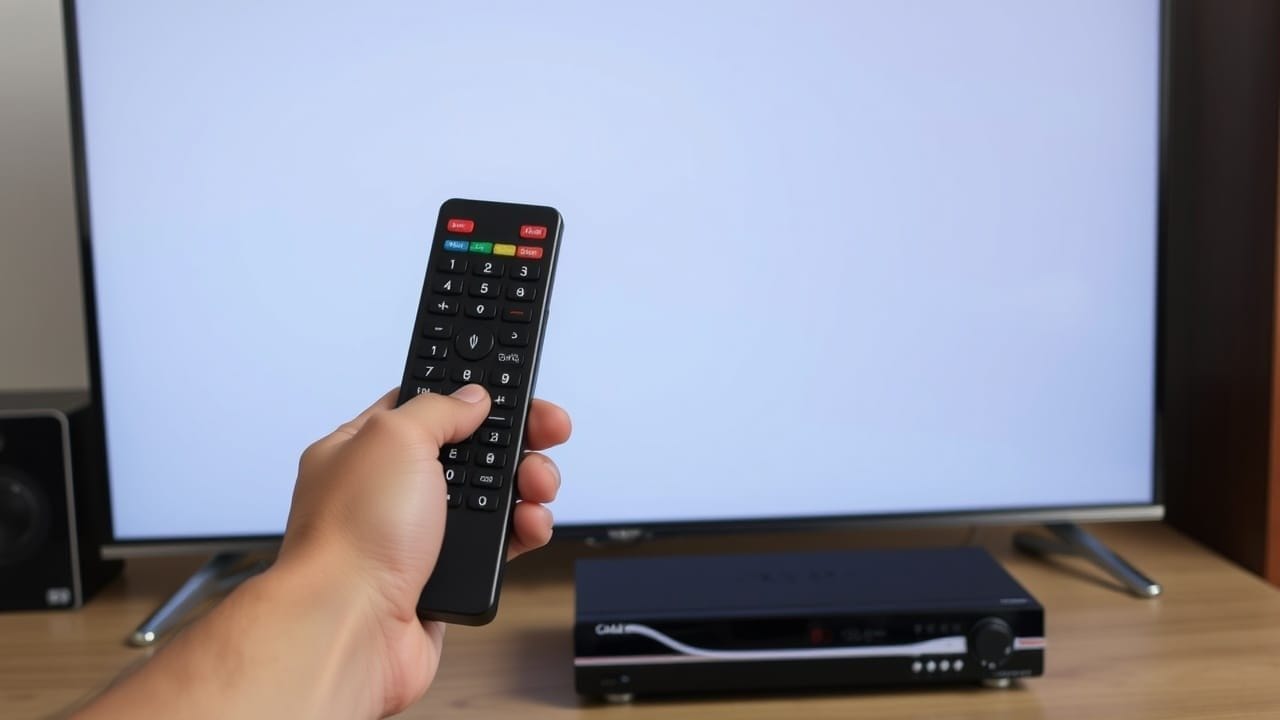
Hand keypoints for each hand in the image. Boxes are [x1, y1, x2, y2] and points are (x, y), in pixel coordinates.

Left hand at [276, 384, 570, 714]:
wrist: (350, 630)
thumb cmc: (349, 540)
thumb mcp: (395, 438)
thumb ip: (439, 409)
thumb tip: (471, 398)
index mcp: (365, 447)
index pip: (429, 404)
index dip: (473, 394)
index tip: (515, 389)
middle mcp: (390, 489)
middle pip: (470, 449)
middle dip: (515, 440)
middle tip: (547, 432)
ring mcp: (418, 534)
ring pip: (491, 497)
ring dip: (525, 485)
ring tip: (537, 485)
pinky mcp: (444, 573)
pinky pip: (496, 544)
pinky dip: (521, 532)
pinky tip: (529, 525)